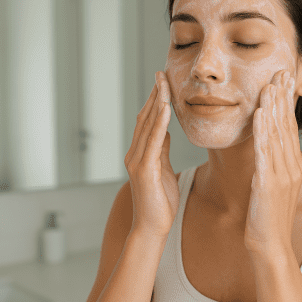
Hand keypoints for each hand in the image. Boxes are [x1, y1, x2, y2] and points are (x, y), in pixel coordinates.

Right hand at [124, 71, 178, 238]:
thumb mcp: (164, 170)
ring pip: (147, 126)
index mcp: (140, 153)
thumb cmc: (160, 202)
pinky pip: (153, 142)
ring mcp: (137, 162)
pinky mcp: (144, 170)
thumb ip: (162, 150)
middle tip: (161, 73)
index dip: (154, 100)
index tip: (163, 82)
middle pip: (145, 118)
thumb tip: (167, 132)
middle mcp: (135, 154)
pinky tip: (165, 109)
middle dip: (154, 95)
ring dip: (156, 103)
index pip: (147, 121)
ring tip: (164, 84)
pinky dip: (159, 124)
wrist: (152, 228)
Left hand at [244, 69, 301, 253]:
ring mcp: (282, 175)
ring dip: (274, 109)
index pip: (288, 128)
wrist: (271, 246)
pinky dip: (263, 132)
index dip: (286, 102)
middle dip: (283, 97)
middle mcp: (290, 167)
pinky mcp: (269, 185)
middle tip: (281, 72)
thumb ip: (272, 165)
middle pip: (286, 126)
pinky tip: (260, 115)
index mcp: (291, 166)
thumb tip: (267, 148)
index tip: (283, 80)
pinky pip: (266, 153)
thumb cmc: (267, 217)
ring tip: (270, 85)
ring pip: (277, 135)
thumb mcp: (272, 186)